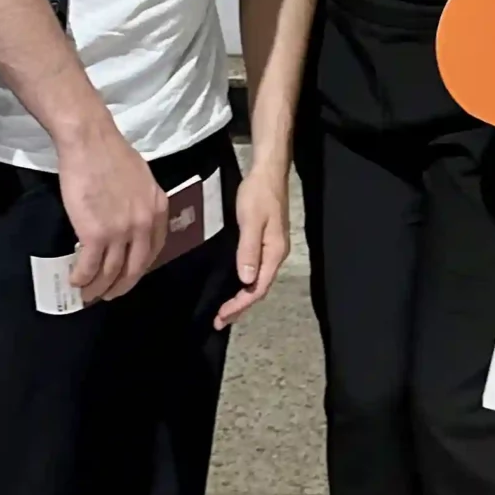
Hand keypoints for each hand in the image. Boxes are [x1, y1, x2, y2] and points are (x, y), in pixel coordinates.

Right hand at [59, 118, 168, 303]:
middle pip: (135, 269)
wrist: (90, 141)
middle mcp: (144, 225)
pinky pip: (90, 267)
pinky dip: (82, 278)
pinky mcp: (96, 234)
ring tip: (88, 294)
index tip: (127, 275)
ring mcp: (121, 232)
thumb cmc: (110, 154)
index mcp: (158, 209)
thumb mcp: (141, 179)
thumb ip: (141, 203)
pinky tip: (75, 280)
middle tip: (108, 295)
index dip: (138, 269)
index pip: (154, 251)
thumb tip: (131, 220)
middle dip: (121, 287)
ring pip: (111, 272)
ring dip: (98, 288)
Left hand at [216, 164, 290, 330]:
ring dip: (241, 298)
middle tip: (219, 321)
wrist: (267, 172)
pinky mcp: (265, 243)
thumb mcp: (251, 221)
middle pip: (259, 289)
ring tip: (225, 312)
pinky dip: (243, 283)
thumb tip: (245, 280)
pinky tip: (233, 286)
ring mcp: (271, 250)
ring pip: (257, 282)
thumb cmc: (258, 195)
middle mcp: (275, 255)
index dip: (240, 304)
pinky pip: (255, 271)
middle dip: (240, 307)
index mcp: (274, 253)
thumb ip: (248, 250)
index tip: (222, 316)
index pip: (258, 288)